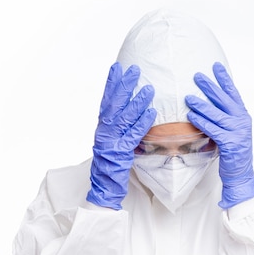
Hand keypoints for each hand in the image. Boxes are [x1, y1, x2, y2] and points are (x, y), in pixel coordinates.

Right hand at [87, 62, 155, 208]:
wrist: (104, 186)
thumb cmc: (110, 164)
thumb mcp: (112, 142)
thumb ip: (118, 127)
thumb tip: (129, 109)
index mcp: (102, 128)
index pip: (106, 101)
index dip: (111, 84)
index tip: (118, 68)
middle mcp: (104, 132)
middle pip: (114, 105)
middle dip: (124, 86)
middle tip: (134, 70)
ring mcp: (111, 142)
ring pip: (125, 118)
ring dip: (137, 102)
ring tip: (149, 88)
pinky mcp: (121, 153)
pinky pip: (133, 136)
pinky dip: (142, 123)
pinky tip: (151, 113)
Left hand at [185, 62, 253, 207]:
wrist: (240, 173)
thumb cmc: (232, 151)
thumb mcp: (231, 130)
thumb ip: (224, 116)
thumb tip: (209, 102)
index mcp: (243, 115)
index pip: (233, 93)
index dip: (224, 79)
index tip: (215, 66)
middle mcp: (242, 121)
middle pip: (223, 100)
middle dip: (210, 87)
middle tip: (196, 76)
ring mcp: (238, 132)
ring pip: (217, 114)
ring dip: (201, 105)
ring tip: (188, 97)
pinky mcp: (230, 143)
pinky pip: (213, 130)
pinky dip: (202, 122)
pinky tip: (191, 116)